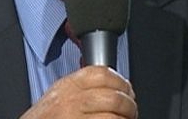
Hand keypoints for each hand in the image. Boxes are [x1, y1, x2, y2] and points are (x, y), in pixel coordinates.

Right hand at [20, 66, 136, 117]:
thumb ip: (79, 87)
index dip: (121, 82)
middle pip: (112, 96)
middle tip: (131, 111)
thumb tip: (110, 84)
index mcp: (67, 86)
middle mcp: (70, 102)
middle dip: (129, 105)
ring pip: (113, 117)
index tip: (128, 90)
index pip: (102, 73)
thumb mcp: (56, 95)